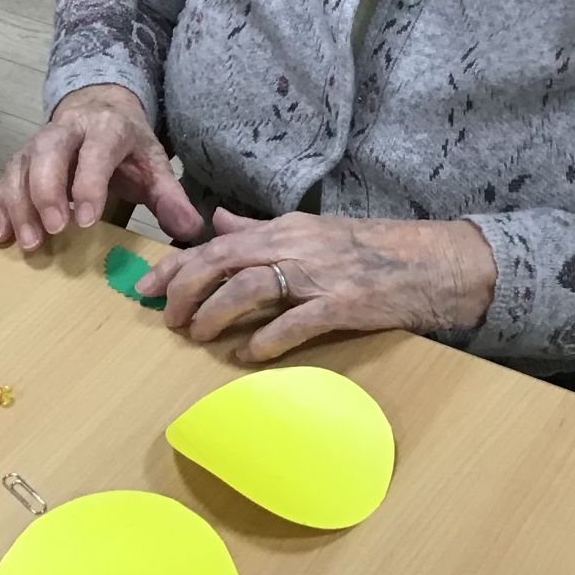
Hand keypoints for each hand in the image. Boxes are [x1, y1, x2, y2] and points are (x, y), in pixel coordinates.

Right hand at [0, 84, 202, 249]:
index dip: (88, 184)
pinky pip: (3, 179)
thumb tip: (191, 231)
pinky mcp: (20, 160)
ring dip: (19, 204)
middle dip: (46, 191)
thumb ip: (170, 197)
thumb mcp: (154, 165)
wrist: (99, 109)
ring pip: (20, 166)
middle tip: (52, 230)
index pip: (95, 153)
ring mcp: (37, 144)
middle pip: (48, 153)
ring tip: (27, 242)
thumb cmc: (127, 147)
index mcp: (106, 128)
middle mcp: (66, 131)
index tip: (85, 220)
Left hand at [142, 208, 496, 362]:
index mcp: (283, 229)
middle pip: (222, 260)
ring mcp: (319, 274)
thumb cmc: (369, 248)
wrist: (429, 262)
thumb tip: (217, 219)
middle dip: (185, 289)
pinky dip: (266, 339)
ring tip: (198, 336)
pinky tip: (248, 355)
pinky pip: (295, 322)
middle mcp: (295, 245)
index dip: (176, 265)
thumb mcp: (309, 230)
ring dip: (216, 314)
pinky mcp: (342, 304)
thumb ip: (258, 227)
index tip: (146, 286)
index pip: (215, 242)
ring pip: (250, 287)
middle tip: (167, 318)